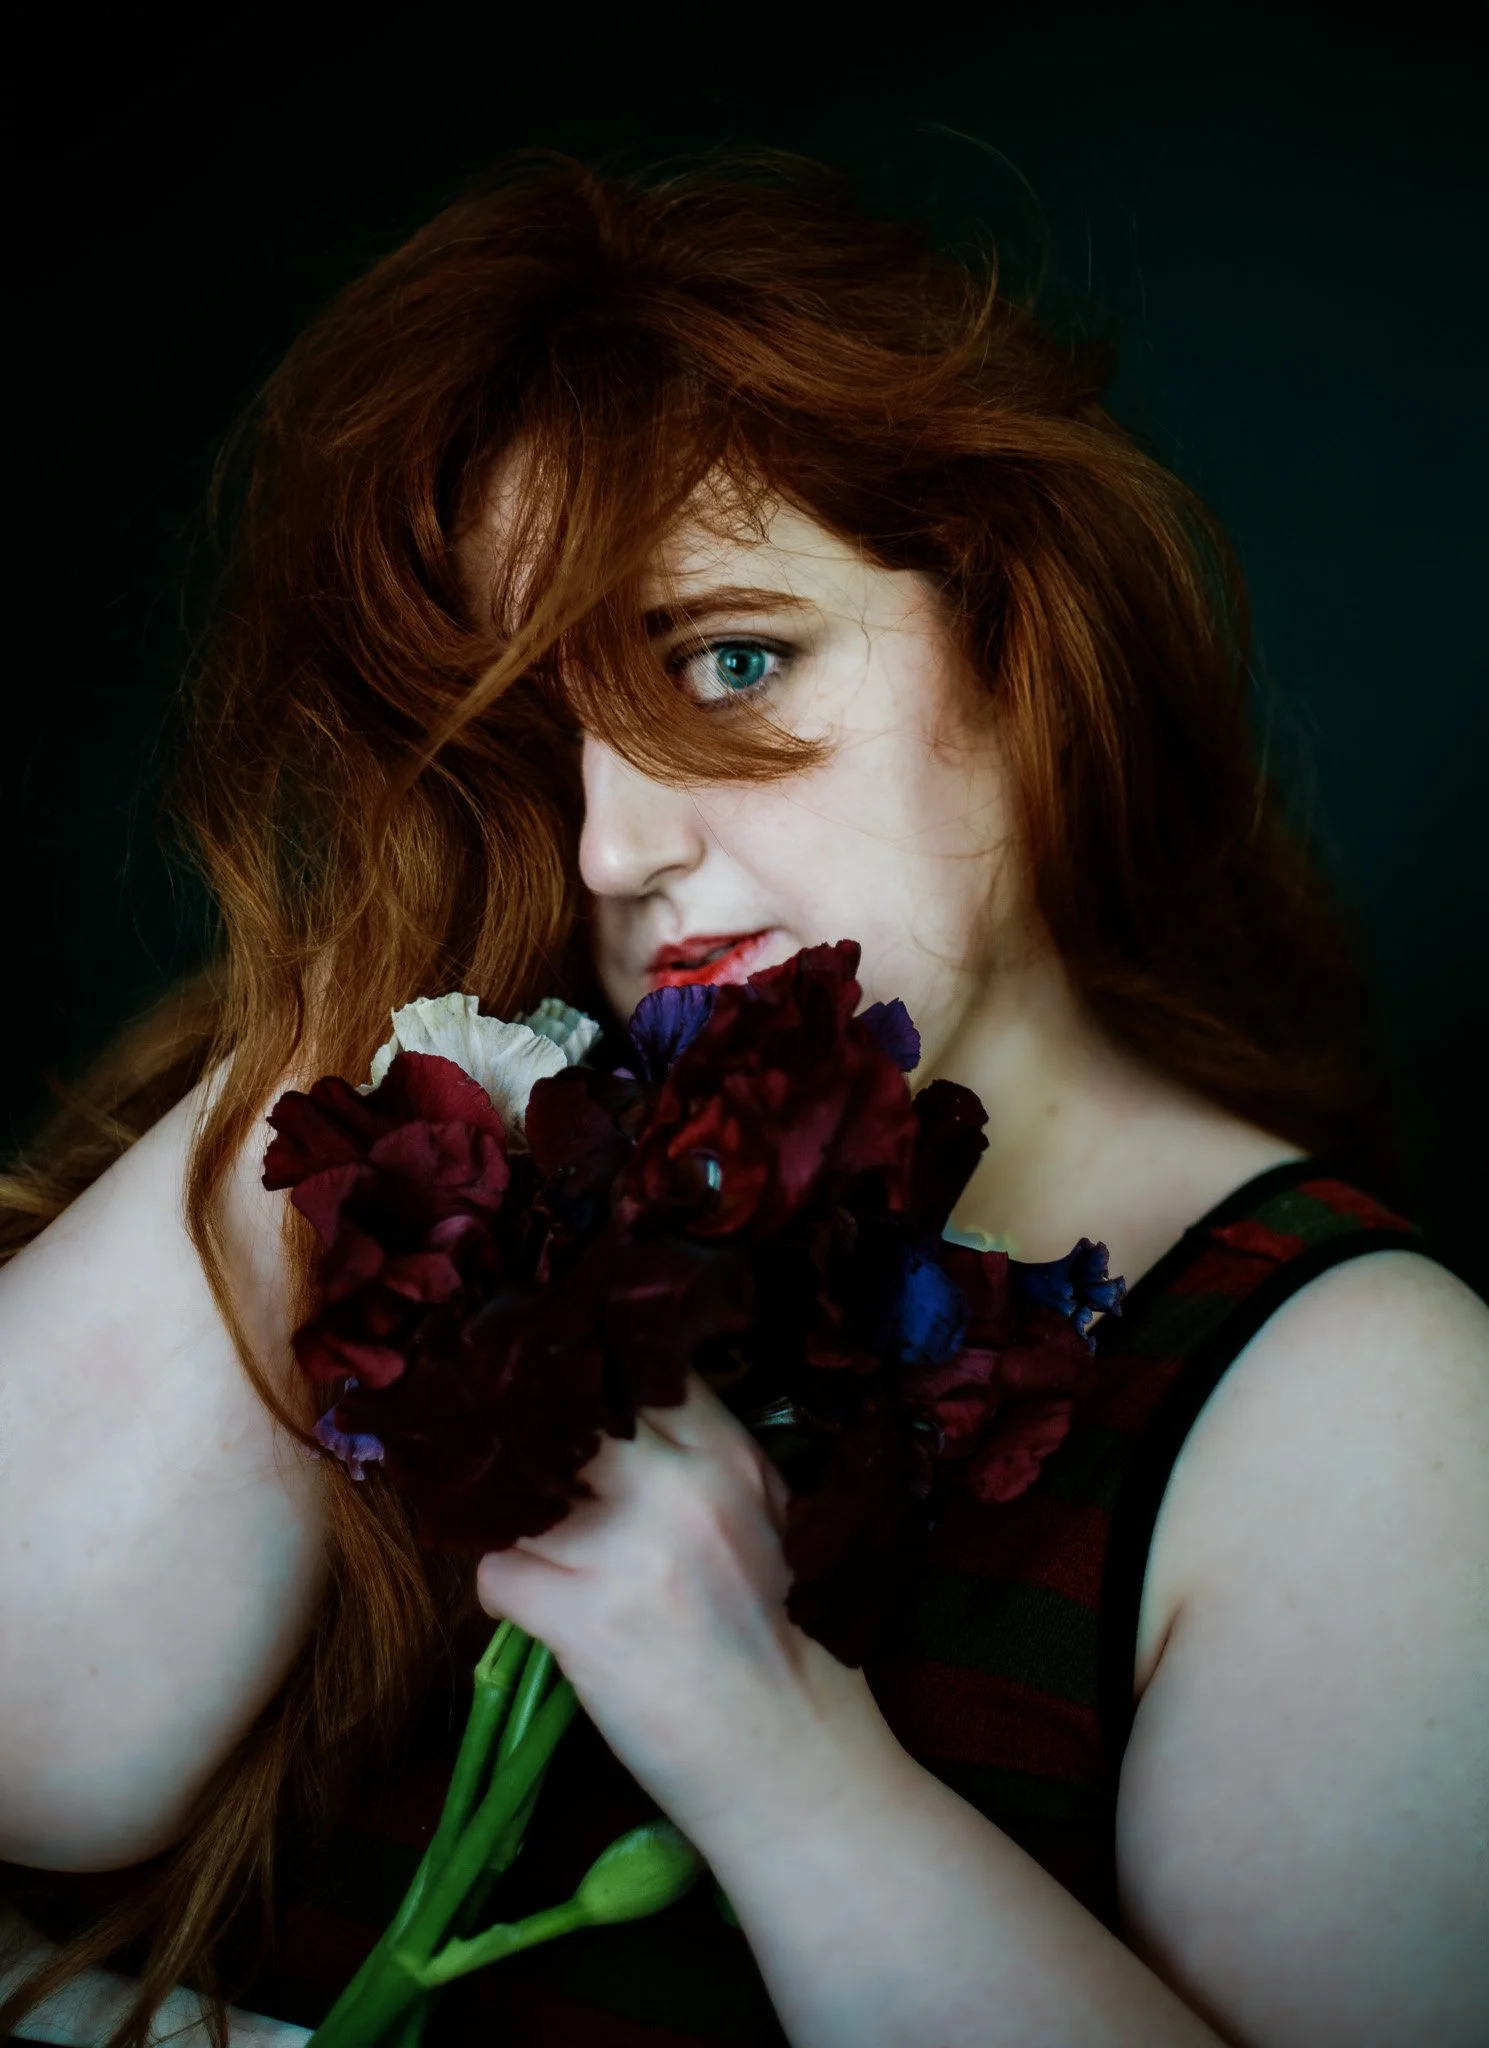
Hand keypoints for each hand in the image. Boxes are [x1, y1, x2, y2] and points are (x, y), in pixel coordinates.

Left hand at [475, 1374, 891, 1854]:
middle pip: (560, 1420)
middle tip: (518, 1472)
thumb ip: (706, 1467)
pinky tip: (533, 1609)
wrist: (795, 1761)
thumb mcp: (770, 1523)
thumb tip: (622, 1426)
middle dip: (530, 1445)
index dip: (586, 1386)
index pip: (631, 1372)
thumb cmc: (789, 1646)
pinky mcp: (582, 1621)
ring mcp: (625, 1552)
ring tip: (535, 1552)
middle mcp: (676, 1488)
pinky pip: (498, 1572)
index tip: (562, 1406)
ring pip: (515, 1496)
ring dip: (512, 1524)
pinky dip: (503, 1590)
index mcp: (727, 1458)